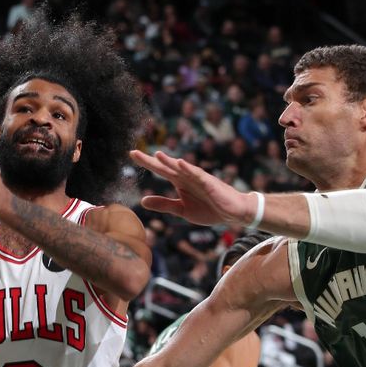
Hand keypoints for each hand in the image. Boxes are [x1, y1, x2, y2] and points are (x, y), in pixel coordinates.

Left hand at [130, 150, 256, 226]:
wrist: (233, 213)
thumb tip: (142, 201)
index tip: (131, 154)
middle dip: (150, 160)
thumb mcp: (181, 210)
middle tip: (133, 152)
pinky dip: (188, 168)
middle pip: (165, 166)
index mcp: (179, 181)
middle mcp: (186, 176)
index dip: (146, 162)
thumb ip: (163, 204)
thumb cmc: (210, 209)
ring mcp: (197, 178)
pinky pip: (197, 174)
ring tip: (156, 154)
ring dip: (169, 161)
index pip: (160, 170)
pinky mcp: (209, 183)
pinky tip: (179, 163)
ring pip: (180, 168)